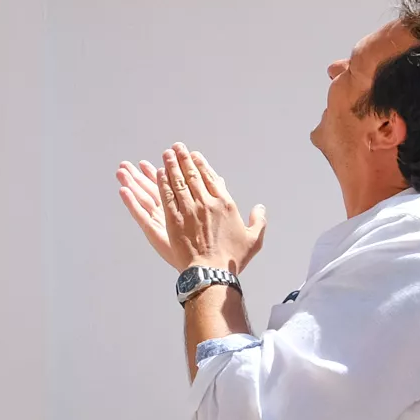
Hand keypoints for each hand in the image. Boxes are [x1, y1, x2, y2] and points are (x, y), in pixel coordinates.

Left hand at [116, 146, 266, 272]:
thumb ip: (258, 221)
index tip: (194, 155)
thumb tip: (261, 208)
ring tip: (166, 154)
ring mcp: (189, 210)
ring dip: (171, 166)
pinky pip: (167, 196)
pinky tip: (159, 174)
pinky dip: (163, 183)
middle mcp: (206, 203)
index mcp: (225, 204)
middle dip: (184, 159)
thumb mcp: (253, 240)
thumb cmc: (232, 258)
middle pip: (192, 175)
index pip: (211, 178)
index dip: (201, 164)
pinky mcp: (174, 220)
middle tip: (177, 147)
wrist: (211, 272)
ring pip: (178, 182)